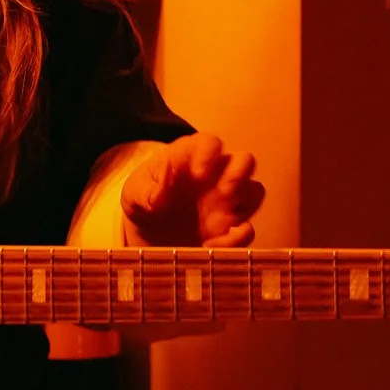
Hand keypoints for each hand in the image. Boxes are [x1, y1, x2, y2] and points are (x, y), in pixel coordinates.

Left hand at [121, 135, 264, 248]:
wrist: (146, 234)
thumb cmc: (143, 201)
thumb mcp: (133, 195)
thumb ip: (145, 190)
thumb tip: (160, 190)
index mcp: (191, 158)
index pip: (210, 143)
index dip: (209, 154)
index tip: (199, 173)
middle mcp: (215, 175)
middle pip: (245, 160)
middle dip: (240, 173)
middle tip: (224, 191)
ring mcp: (227, 201)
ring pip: (256, 191)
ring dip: (246, 203)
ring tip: (223, 221)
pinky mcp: (230, 228)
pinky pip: (247, 230)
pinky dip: (236, 239)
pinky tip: (212, 246)